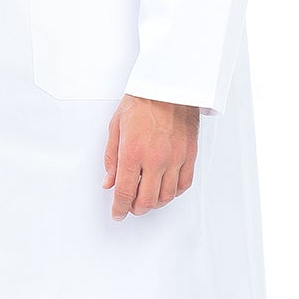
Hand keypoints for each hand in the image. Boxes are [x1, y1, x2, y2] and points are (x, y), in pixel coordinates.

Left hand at [103, 95, 199, 218]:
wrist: (169, 84)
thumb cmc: (142, 101)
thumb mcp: (115, 128)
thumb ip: (111, 159)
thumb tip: (109, 182)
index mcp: (133, 152)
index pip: (125, 192)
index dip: (119, 208)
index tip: (117, 214)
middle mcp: (155, 159)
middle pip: (147, 200)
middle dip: (136, 209)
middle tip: (130, 207)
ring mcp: (175, 158)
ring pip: (167, 196)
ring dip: (155, 203)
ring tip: (147, 198)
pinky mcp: (190, 154)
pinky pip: (184, 184)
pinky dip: (174, 192)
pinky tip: (166, 189)